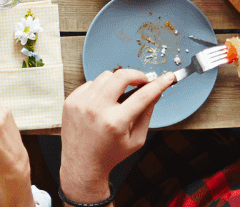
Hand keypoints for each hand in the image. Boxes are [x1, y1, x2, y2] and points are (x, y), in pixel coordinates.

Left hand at [60, 70, 174, 202]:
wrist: (82, 163)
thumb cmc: (110, 154)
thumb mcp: (136, 139)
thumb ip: (146, 114)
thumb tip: (155, 92)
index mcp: (115, 122)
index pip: (143, 96)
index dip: (159, 84)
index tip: (168, 77)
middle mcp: (96, 109)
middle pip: (120, 76)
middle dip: (136, 75)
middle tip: (142, 81)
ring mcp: (81, 103)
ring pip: (105, 76)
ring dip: (117, 82)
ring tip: (119, 97)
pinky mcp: (71, 100)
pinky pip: (90, 83)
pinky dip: (100, 89)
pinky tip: (102, 103)